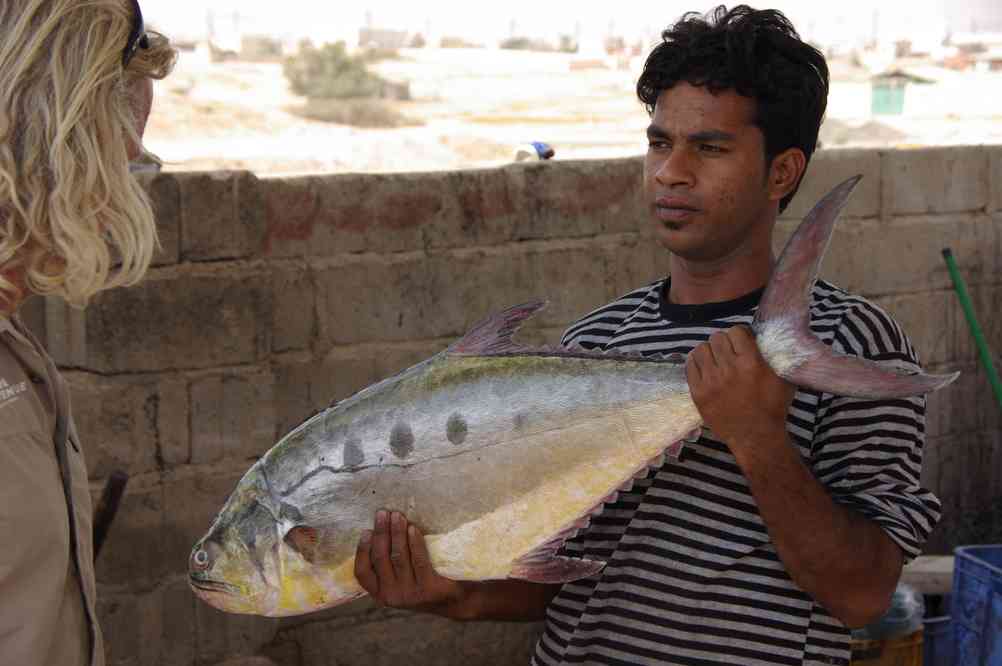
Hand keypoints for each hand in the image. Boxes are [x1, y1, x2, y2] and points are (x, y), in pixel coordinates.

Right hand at [354, 510, 465, 612]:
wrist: (453, 600)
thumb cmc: (421, 581)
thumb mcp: (399, 579)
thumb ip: (387, 564)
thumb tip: (378, 529)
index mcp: (380, 593)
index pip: (362, 573)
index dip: (362, 550)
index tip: (366, 530)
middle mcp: (391, 595)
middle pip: (381, 558)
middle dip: (381, 533)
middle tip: (382, 513)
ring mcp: (409, 594)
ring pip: (399, 556)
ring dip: (397, 533)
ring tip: (397, 516)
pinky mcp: (428, 588)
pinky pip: (418, 560)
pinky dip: (414, 542)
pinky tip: (413, 528)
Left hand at [685, 326, 794, 452]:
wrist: (756, 436)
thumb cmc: (773, 406)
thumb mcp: (783, 378)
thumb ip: (773, 355)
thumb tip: (764, 336)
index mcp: (751, 363)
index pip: (736, 331)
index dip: (740, 335)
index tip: (742, 343)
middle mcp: (729, 369)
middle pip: (717, 338)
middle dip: (724, 343)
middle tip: (729, 353)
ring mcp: (711, 382)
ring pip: (701, 349)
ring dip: (710, 352)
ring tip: (716, 360)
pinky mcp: (698, 393)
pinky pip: (690, 365)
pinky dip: (697, 363)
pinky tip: (705, 368)